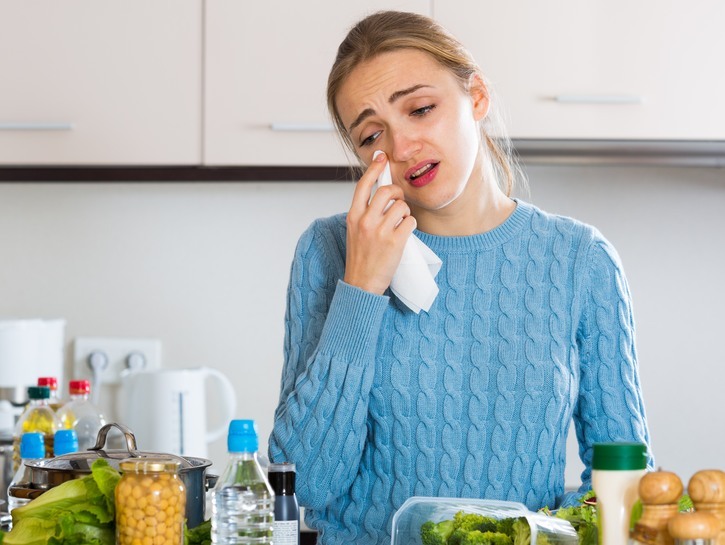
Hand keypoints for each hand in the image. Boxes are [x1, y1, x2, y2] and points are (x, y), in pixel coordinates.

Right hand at [344, 152, 416, 294]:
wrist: (361, 284)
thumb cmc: (360, 257)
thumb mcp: (354, 231)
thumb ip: (364, 213)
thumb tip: (381, 194)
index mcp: (353, 216)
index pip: (364, 185)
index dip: (375, 169)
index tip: (382, 158)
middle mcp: (365, 220)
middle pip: (388, 191)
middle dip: (398, 194)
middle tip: (399, 203)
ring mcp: (380, 231)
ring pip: (402, 207)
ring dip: (404, 214)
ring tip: (398, 226)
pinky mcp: (395, 242)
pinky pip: (410, 222)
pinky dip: (410, 226)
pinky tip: (403, 235)